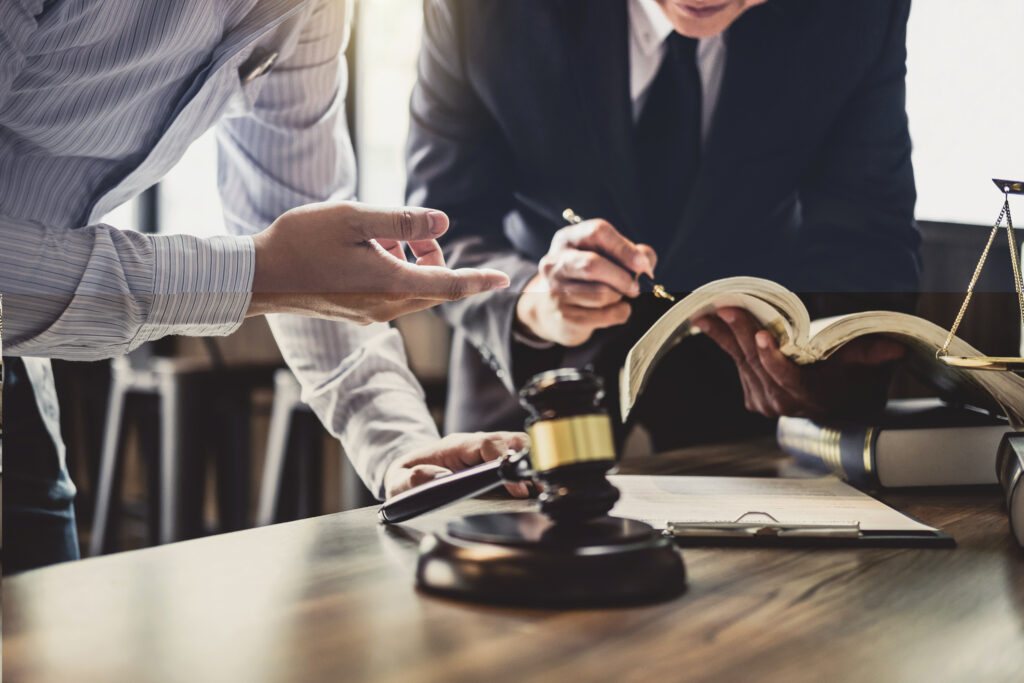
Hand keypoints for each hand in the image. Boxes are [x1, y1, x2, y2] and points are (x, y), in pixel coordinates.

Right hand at [248, 201, 509, 322]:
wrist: (258, 277)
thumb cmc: (301, 242)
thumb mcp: (354, 219)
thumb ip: (402, 221)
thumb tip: (443, 224)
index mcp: (391, 285)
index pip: (450, 284)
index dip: (479, 279)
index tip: (503, 279)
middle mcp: (387, 306)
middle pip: (435, 283)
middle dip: (432, 254)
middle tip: (405, 227)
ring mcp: (372, 313)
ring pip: (414, 286)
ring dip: (409, 259)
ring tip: (375, 235)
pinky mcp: (358, 312)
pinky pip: (393, 291)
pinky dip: (392, 268)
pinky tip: (364, 249)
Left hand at [383, 431, 530, 498]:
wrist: (408, 476)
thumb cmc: (405, 480)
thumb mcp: (397, 483)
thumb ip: (412, 479)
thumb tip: (439, 478)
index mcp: (454, 446)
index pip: (487, 444)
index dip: (505, 461)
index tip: (516, 486)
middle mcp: (474, 445)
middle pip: (511, 441)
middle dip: (527, 461)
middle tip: (538, 487)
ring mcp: (486, 453)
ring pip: (518, 448)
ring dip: (531, 467)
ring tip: (541, 491)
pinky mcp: (493, 463)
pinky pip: (517, 462)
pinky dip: (529, 473)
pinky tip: (536, 491)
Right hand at [515, 219, 656, 345]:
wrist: (551, 311)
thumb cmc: (587, 278)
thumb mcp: (606, 256)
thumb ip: (632, 253)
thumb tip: (646, 263)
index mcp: (568, 239)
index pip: (597, 233)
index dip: (624, 248)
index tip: (642, 264)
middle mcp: (555, 262)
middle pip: (593, 264)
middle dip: (622, 277)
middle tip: (636, 286)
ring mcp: (555, 290)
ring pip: (601, 294)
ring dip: (620, 296)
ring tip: (618, 296)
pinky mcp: (564, 316)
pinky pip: (604, 315)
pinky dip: (620, 313)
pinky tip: (616, 309)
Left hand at [694, 307, 905, 418]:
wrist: (825, 400)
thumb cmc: (840, 374)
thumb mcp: (854, 362)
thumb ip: (868, 353)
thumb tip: (896, 349)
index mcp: (810, 397)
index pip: (788, 378)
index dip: (773, 358)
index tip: (762, 336)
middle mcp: (784, 404)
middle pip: (759, 365)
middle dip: (741, 334)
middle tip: (727, 309)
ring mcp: (765, 402)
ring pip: (742, 363)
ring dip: (724, 335)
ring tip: (708, 312)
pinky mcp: (751, 397)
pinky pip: (735, 364)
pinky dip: (722, 341)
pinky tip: (707, 323)